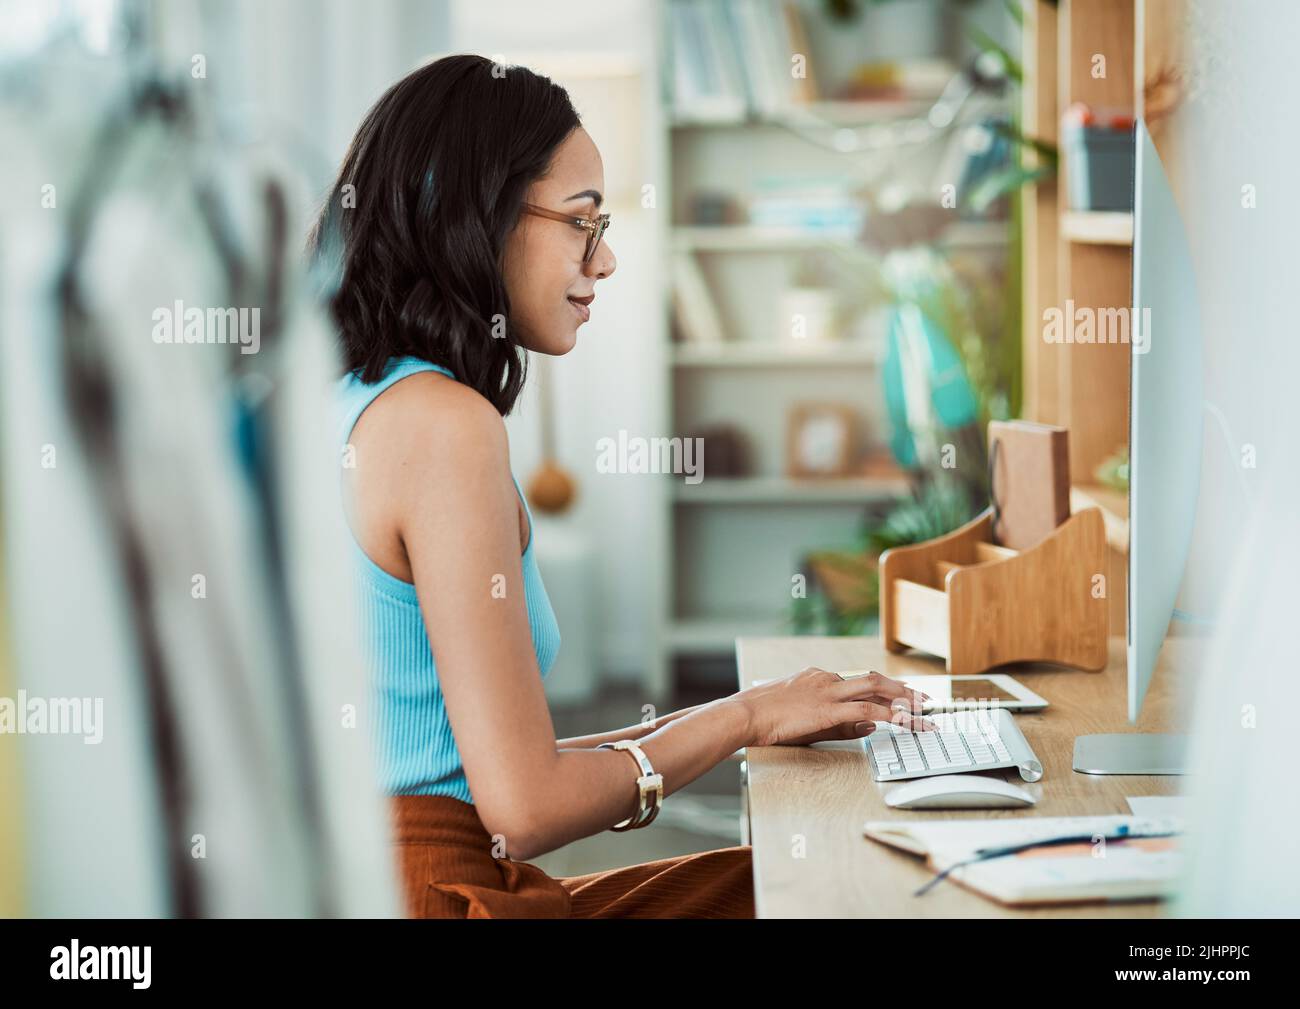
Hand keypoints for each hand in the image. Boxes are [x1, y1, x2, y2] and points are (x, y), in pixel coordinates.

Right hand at [734, 667, 933, 746]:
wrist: (744, 714)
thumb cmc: (764, 719)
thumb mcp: (805, 720)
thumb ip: (841, 724)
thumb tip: (872, 728)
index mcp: (818, 678)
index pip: (860, 681)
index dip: (886, 690)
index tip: (903, 696)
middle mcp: (827, 679)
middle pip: (874, 680)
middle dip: (903, 690)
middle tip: (925, 700)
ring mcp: (827, 691)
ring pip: (875, 689)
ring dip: (903, 700)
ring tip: (923, 712)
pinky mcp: (827, 708)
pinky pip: (865, 710)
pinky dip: (888, 716)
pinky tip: (903, 723)